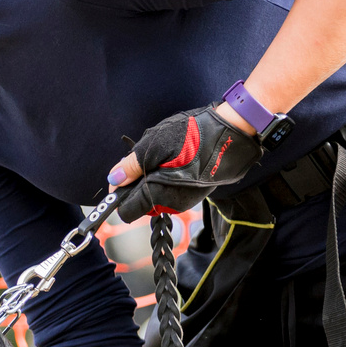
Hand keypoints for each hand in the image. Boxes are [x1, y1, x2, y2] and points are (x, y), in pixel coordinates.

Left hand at [109, 104, 259, 222]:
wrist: (231, 134)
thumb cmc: (194, 136)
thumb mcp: (154, 144)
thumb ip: (131, 165)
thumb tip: (114, 179)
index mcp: (157, 195)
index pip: (125, 212)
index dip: (118, 194)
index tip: (120, 176)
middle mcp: (170, 205)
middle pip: (139, 202)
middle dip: (136, 184)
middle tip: (146, 159)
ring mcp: (184, 201)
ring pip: (154, 195)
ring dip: (151, 178)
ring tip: (165, 156)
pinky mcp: (193, 194)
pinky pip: (169, 190)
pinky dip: (165, 177)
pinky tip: (176, 159)